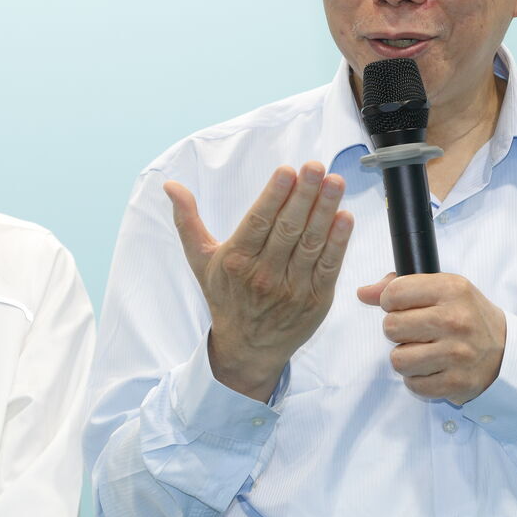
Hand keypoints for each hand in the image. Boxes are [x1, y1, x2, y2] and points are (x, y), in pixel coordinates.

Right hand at [165, 163, 353, 401]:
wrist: (248, 349)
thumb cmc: (225, 296)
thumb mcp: (201, 260)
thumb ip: (188, 220)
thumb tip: (171, 185)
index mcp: (236, 261)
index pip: (258, 222)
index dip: (274, 195)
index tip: (287, 171)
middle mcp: (264, 275)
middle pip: (287, 228)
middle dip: (304, 195)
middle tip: (317, 167)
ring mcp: (292, 288)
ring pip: (311, 243)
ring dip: (325, 211)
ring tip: (336, 182)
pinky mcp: (316, 299)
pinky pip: (329, 266)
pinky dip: (339, 242)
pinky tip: (346, 217)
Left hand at [358, 272, 505, 403]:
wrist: (506, 352)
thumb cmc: (468, 316)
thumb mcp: (444, 289)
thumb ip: (402, 286)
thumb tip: (363, 293)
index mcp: (451, 289)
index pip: (394, 293)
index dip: (391, 302)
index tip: (404, 307)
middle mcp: (455, 320)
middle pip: (391, 327)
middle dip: (398, 331)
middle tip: (417, 332)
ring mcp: (456, 353)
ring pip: (398, 359)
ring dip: (406, 358)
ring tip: (423, 351)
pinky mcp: (455, 382)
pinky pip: (413, 384)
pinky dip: (418, 379)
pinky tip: (433, 368)